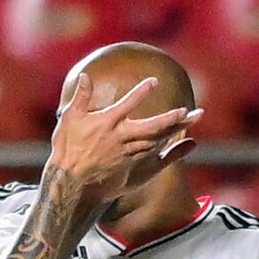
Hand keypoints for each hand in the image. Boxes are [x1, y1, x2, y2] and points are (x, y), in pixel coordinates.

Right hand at [50, 77, 196, 205]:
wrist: (70, 182)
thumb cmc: (67, 149)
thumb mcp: (69, 119)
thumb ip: (81, 97)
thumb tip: (87, 76)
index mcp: (107, 123)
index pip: (128, 103)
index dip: (142, 92)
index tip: (155, 81)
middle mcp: (120, 137)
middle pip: (151, 127)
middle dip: (171, 118)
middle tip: (187, 111)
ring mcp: (126, 152)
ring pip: (155, 140)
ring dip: (174, 130)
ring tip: (190, 119)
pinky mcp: (128, 164)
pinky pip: (151, 153)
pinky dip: (166, 144)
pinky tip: (176, 138)